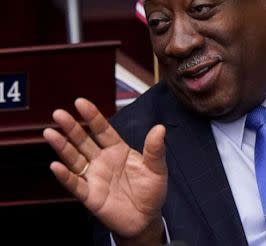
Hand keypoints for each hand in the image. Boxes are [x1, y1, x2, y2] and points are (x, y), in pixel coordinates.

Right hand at [43, 98, 166, 241]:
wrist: (146, 218)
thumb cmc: (151, 191)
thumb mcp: (157, 168)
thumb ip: (155, 150)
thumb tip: (160, 128)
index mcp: (118, 150)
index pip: (103, 130)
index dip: (92, 116)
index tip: (80, 102)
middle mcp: (102, 161)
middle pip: (84, 141)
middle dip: (72, 127)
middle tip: (59, 114)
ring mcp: (94, 177)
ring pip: (75, 159)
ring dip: (62, 147)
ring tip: (50, 133)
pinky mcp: (90, 196)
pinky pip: (75, 184)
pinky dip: (65, 176)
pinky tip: (55, 166)